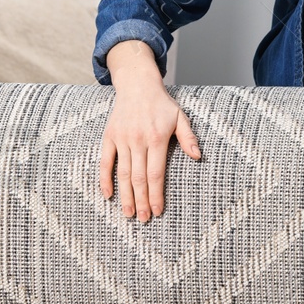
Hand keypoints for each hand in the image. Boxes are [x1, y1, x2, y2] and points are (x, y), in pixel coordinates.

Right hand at [99, 40, 200, 221]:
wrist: (137, 84)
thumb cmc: (161, 104)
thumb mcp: (180, 117)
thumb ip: (188, 138)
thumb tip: (198, 157)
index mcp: (157, 138)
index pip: (156, 173)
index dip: (156, 194)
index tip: (157, 211)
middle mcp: (138, 140)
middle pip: (138, 178)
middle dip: (142, 201)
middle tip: (144, 219)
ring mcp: (122, 139)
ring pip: (122, 173)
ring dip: (125, 196)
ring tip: (129, 214)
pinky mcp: (109, 137)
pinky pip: (105, 161)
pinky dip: (105, 179)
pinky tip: (108, 195)